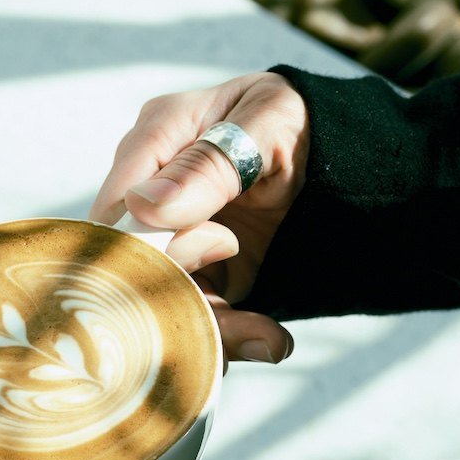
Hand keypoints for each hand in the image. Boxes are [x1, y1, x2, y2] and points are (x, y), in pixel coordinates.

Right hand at [87, 72, 309, 365]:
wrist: (341, 149)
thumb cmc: (298, 118)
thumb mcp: (268, 124)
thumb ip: (213, 163)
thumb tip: (146, 207)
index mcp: (156, 138)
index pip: (117, 204)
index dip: (144, 247)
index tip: (207, 256)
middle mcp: (151, 193)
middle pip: (133, 262)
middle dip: (182, 299)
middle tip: (250, 321)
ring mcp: (172, 236)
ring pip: (161, 297)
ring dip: (212, 329)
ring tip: (270, 340)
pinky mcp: (199, 271)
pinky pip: (196, 312)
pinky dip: (230, 334)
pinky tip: (272, 339)